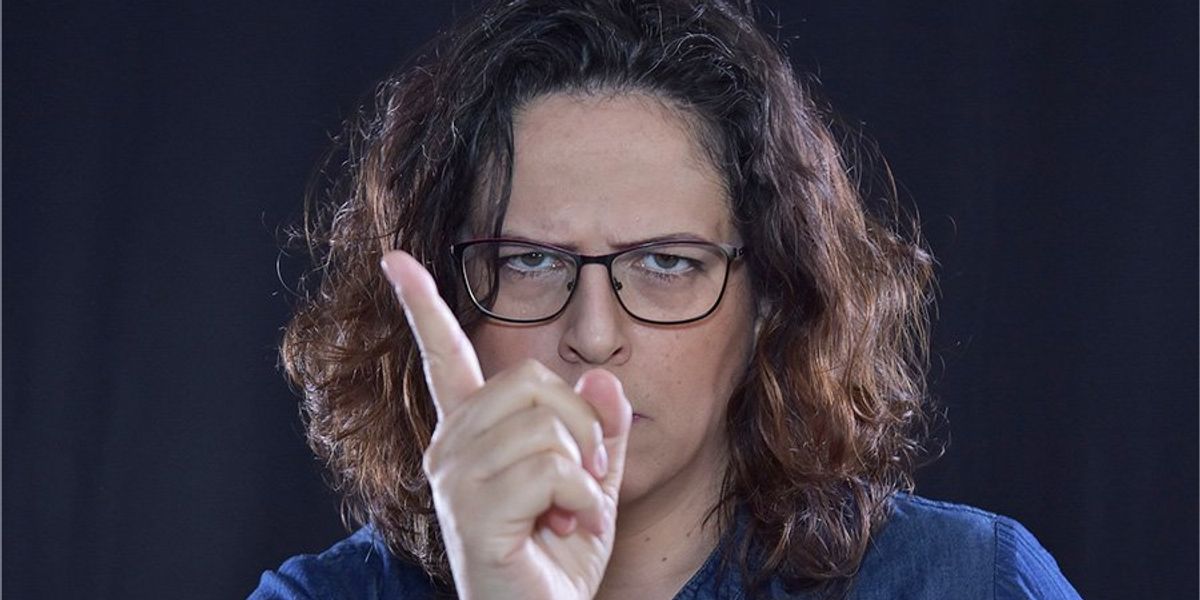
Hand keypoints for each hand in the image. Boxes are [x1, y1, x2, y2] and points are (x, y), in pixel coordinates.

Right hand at [380, 251, 632, 599]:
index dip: (422, 306)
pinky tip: (563, 529)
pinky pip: (551, 470)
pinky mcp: (472, 513)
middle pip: (530, 381)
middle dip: (581, 426)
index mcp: (470, 436)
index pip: (444, 357)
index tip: (396, 259)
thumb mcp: (591, 490)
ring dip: (582, 471)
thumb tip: (601, 378)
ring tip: (568, 513)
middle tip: (584, 478)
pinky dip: (580, 502)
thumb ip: (598, 435)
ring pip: (545, 425)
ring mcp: (456, 480)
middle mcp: (450, 449)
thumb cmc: (555, 564)